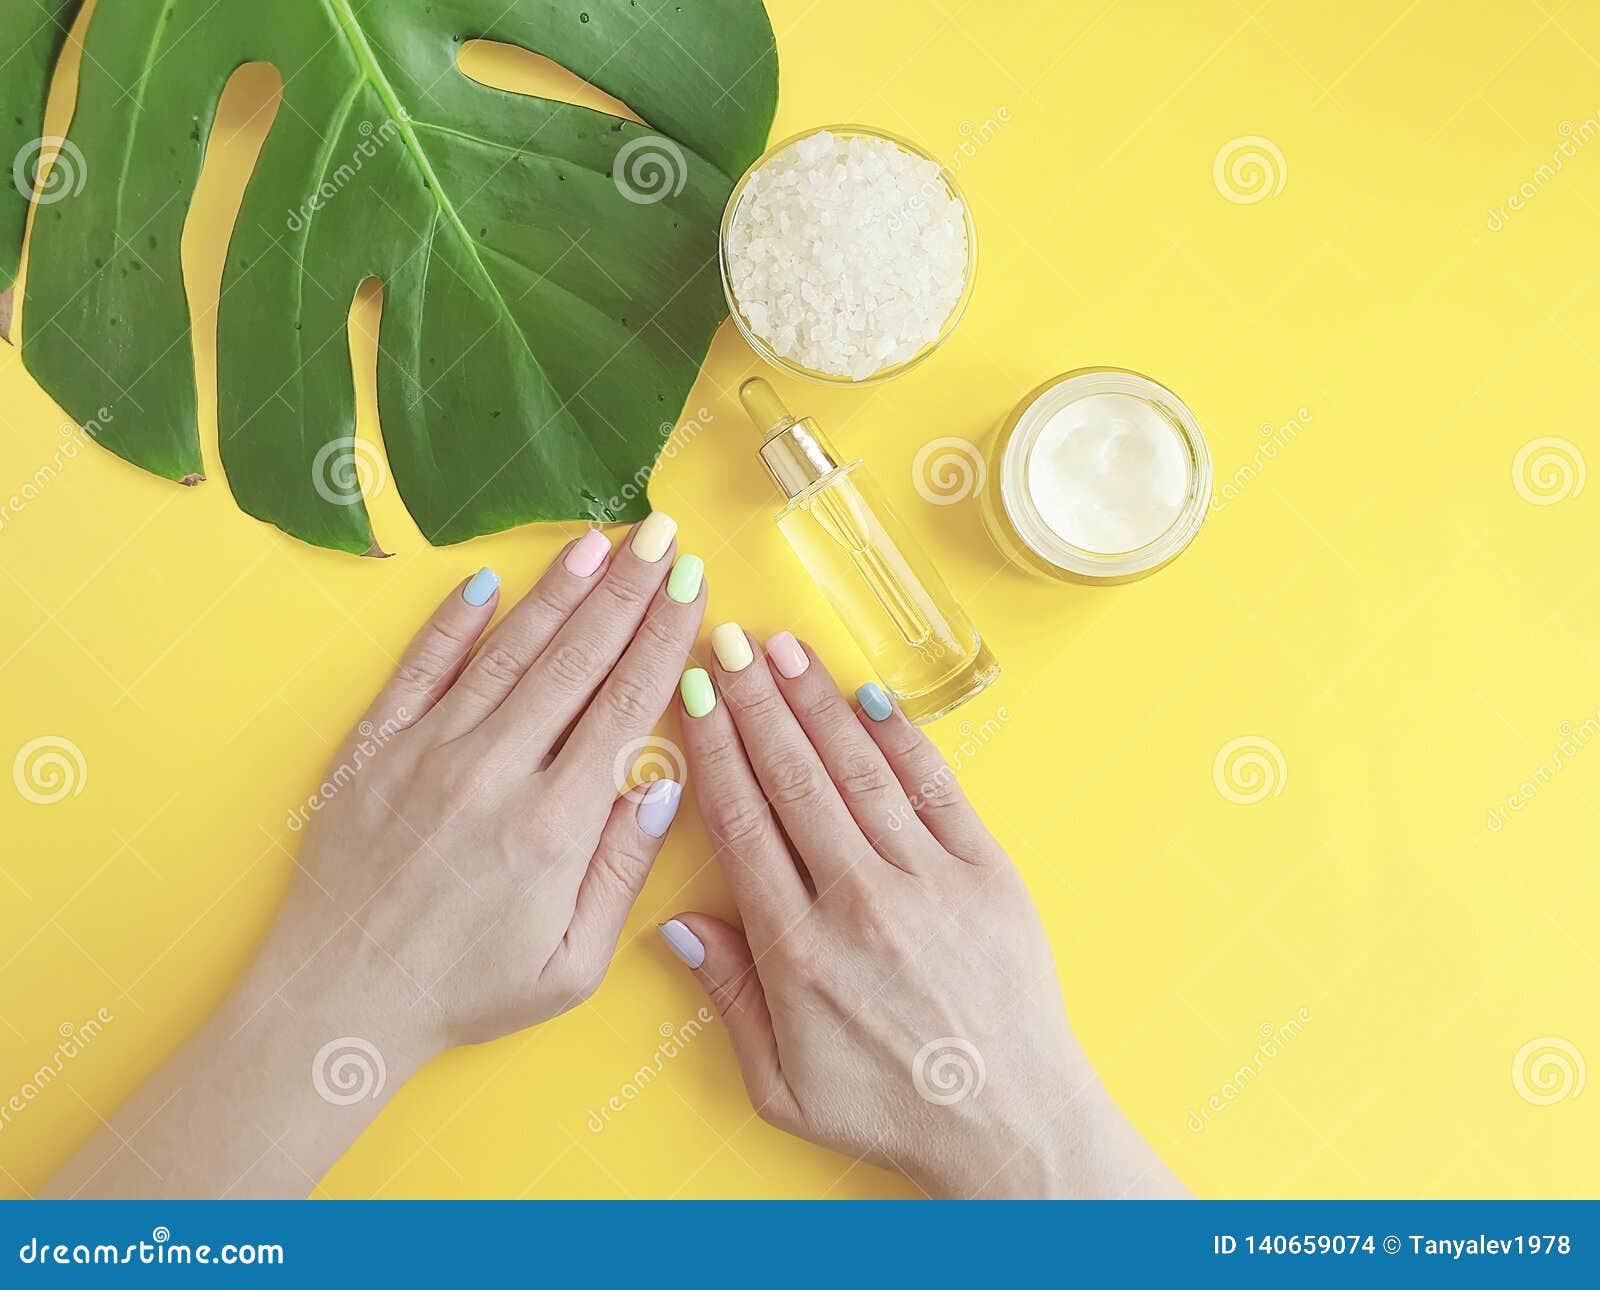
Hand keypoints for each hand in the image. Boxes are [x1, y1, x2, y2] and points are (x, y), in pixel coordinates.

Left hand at [277, 514, 702, 1050]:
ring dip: (558, 590)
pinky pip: (420, 669)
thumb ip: (623, 871)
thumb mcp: (572, 964)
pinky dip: (453, 623)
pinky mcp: (372, 750)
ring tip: (599, 539)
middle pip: (577, 659)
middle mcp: (494, 772)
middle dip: (627, 589)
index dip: (666, 636)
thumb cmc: (466, 992)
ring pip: (507, 650)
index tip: (694, 586)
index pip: (628, 704)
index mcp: (554, 826)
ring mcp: (427, 752)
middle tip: (662, 534)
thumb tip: (665, 785)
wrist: (339, 1001)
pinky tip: (486, 582)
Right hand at [661, 629, 1185, 1198]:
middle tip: (728, 644)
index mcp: (800, 952)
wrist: (1008, 1122)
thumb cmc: (889, 1110)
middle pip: (794, 779)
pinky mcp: (987, 874)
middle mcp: (861, 903)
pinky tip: (870, 698)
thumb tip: (679, 923)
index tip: (693, 698)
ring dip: (816, 704)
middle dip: (754, 703)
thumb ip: (729, 999)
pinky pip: (937, 790)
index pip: (743, 824)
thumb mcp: (781, 1086)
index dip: (713, 751)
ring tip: (784, 650)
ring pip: (859, 771)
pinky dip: (903, 739)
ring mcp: (930, 882)